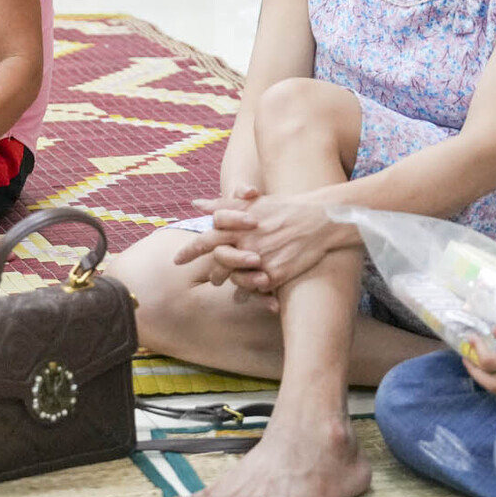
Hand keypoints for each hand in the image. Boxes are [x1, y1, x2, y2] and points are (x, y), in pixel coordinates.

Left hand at [173, 187, 361, 293]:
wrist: (319, 219)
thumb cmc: (284, 208)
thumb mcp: (253, 202)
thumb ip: (223, 204)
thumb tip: (195, 203)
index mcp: (237, 225)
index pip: (205, 240)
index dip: (189, 251)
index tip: (176, 261)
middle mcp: (245, 243)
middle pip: (218, 263)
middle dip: (212, 274)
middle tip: (211, 280)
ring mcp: (260, 260)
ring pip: (236, 278)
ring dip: (232, 283)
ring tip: (230, 286)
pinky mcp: (276, 275)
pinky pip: (258, 289)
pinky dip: (253, 291)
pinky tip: (252, 293)